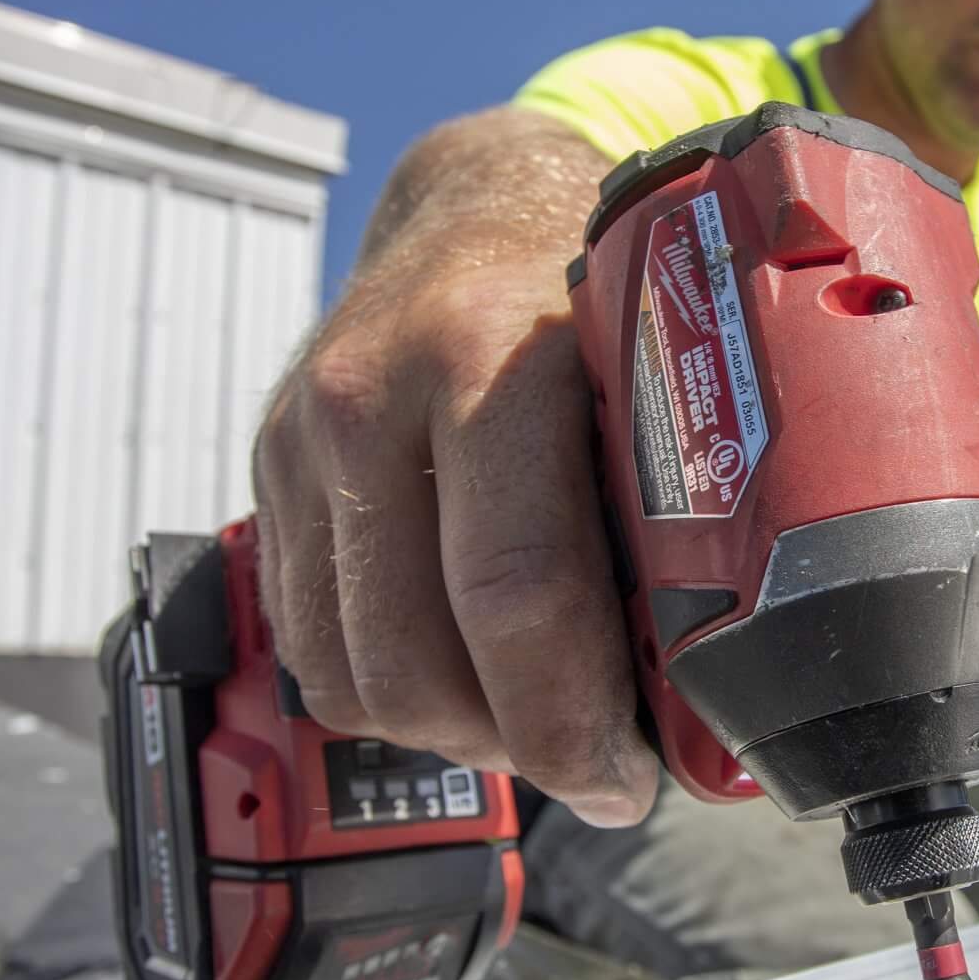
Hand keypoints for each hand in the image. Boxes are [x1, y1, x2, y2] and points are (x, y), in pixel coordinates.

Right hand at [251, 114, 658, 827]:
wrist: (474, 201)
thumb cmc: (585, 290)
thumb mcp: (652, 369)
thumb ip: (671, 507)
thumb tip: (711, 695)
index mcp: (491, 357)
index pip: (514, 593)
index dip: (571, 721)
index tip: (625, 778)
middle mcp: (373, 397)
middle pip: (418, 661)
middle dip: (513, 747)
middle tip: (591, 765)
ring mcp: (301, 438)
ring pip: (352, 676)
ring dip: (447, 735)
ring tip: (529, 721)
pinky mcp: (266, 473)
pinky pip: (307, 646)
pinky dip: (386, 693)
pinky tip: (462, 675)